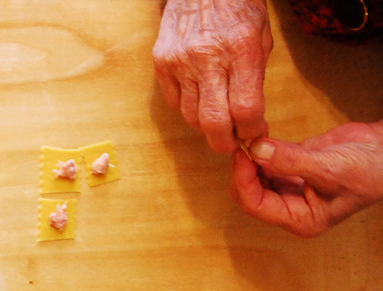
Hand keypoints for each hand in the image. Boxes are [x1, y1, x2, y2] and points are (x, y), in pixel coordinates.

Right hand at [153, 0, 271, 152]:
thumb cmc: (238, 8)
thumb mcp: (261, 37)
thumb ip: (255, 78)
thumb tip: (251, 120)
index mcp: (242, 50)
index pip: (246, 108)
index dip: (252, 130)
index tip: (255, 134)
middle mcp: (208, 58)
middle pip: (214, 122)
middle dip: (225, 142)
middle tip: (232, 143)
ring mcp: (180, 62)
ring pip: (191, 117)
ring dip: (206, 127)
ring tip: (218, 122)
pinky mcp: (162, 63)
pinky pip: (174, 102)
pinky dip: (188, 108)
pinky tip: (200, 98)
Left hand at [231, 121, 382, 236]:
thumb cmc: (369, 170)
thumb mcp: (328, 167)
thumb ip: (290, 160)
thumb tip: (255, 150)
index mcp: (300, 219)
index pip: (256, 205)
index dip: (243, 181)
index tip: (241, 156)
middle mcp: (291, 208)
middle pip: (250, 193)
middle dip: (243, 171)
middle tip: (242, 144)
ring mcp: (291, 189)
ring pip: (256, 178)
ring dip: (250, 159)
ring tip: (250, 137)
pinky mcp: (293, 169)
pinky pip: (268, 162)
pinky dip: (261, 150)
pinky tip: (260, 136)